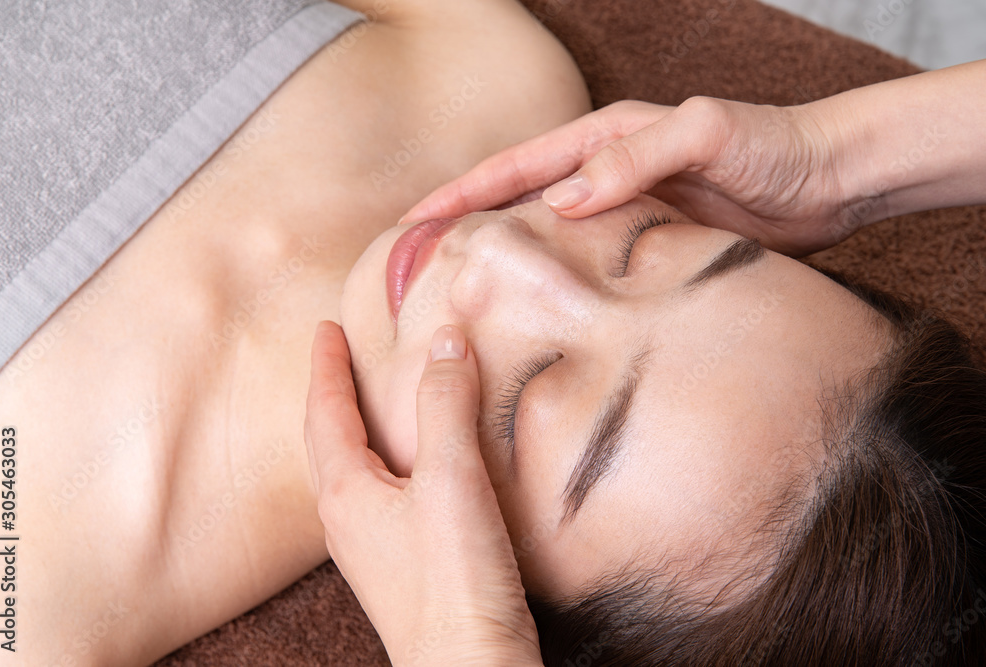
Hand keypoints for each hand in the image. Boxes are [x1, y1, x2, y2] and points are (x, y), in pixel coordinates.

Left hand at [305, 321, 542, 665]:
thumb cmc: (454, 585)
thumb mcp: (451, 480)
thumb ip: (446, 405)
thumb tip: (445, 341)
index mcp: (346, 493)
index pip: (325, 411)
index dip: (326, 365)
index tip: (325, 328)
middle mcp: (346, 520)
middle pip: (328, 441)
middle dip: (332, 394)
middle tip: (339, 356)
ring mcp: (371, 548)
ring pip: (353, 470)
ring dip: (357, 428)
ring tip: (373, 402)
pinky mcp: (401, 567)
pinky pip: (380, 495)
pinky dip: (388, 462)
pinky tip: (415, 469)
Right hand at [400, 97, 869, 256]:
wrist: (832, 180)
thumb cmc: (773, 147)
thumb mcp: (705, 134)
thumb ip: (635, 157)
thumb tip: (561, 199)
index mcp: (604, 139)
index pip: (514, 167)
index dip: (461, 194)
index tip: (413, 223)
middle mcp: (606, 174)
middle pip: (518, 202)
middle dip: (465, 229)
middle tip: (418, 269)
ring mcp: (624, 213)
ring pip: (547, 240)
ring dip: (505, 263)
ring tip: (463, 299)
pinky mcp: (646, 249)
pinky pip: (586, 268)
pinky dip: (555, 286)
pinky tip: (541, 316)